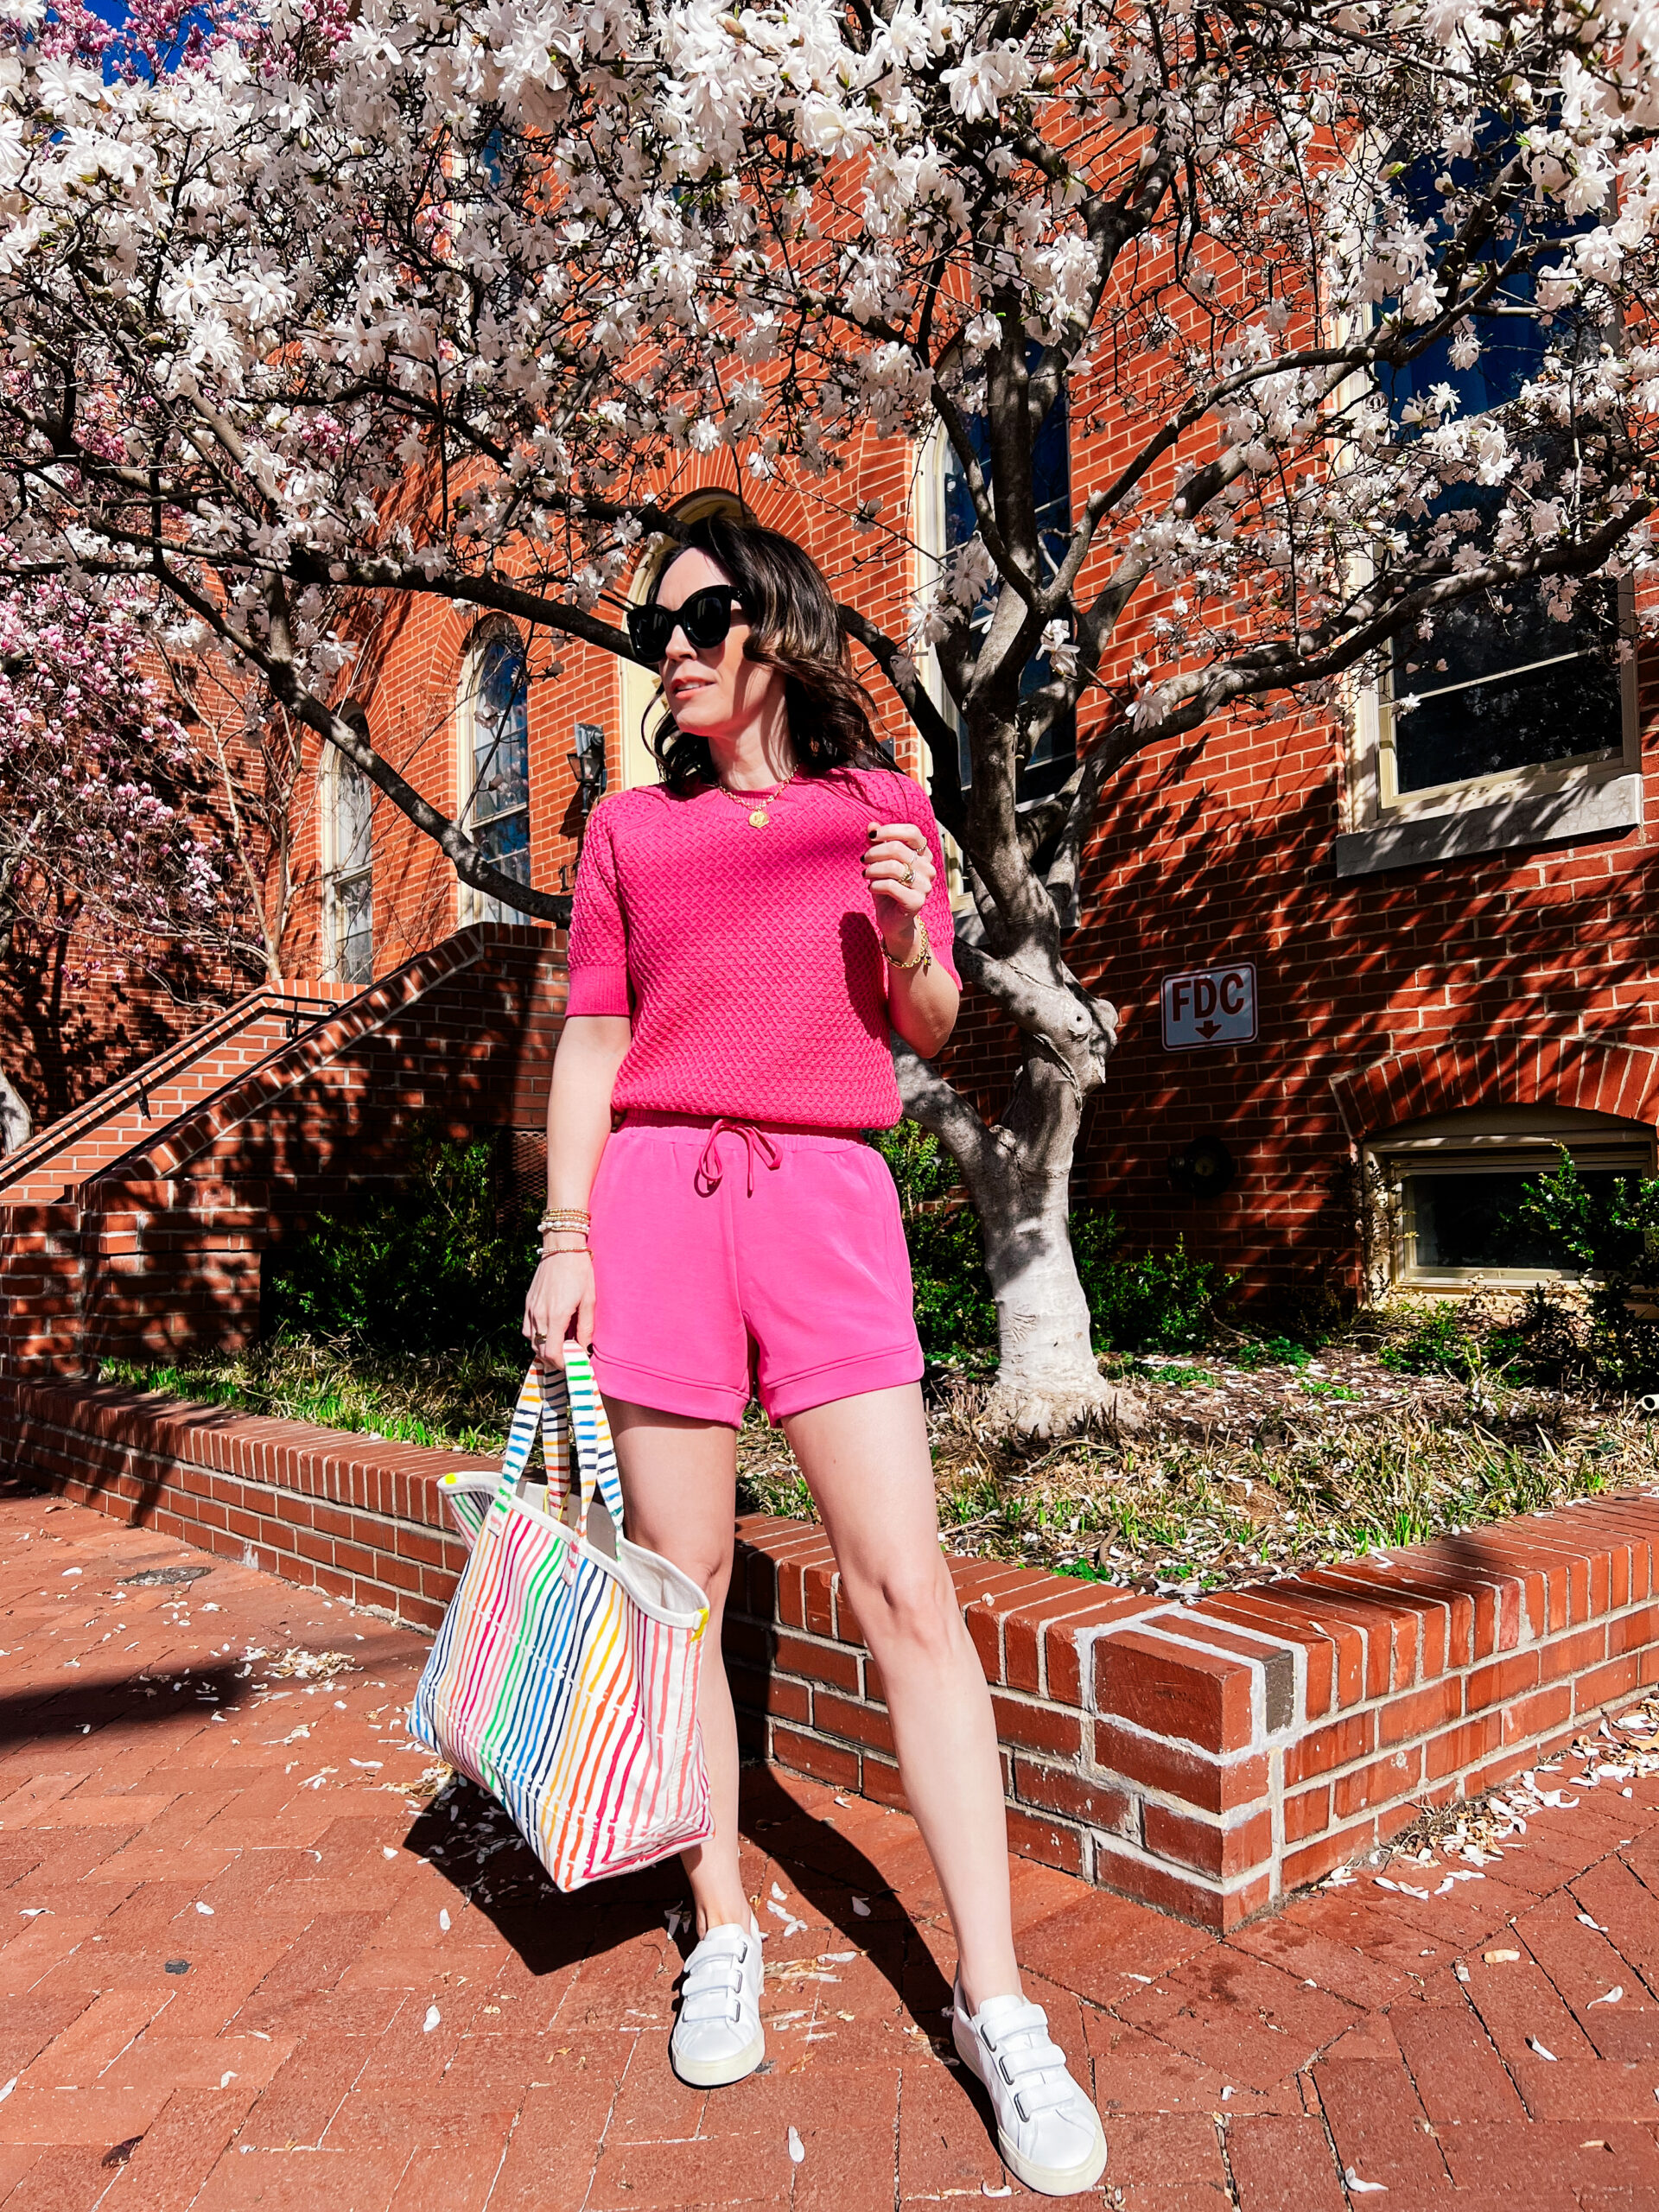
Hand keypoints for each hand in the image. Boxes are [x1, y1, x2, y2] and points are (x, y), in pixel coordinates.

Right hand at [523, 1250, 595, 1359]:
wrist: (561, 1247)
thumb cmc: (579, 1271)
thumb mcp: (589, 1300)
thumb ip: (586, 1327)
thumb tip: (584, 1347)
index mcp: (556, 1316)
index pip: (552, 1353)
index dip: (561, 1364)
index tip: (572, 1365)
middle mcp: (539, 1314)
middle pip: (539, 1350)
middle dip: (554, 1359)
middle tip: (569, 1358)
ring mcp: (530, 1308)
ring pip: (531, 1341)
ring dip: (543, 1348)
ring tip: (560, 1345)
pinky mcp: (527, 1302)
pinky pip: (527, 1328)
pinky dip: (536, 1336)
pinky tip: (549, 1331)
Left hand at [863, 820, 931, 952]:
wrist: (893, 920)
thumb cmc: (888, 889)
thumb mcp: (880, 863)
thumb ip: (877, 844)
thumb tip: (871, 826)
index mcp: (923, 855)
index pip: (913, 832)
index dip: (891, 830)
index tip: (872, 836)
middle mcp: (928, 869)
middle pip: (898, 849)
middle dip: (875, 852)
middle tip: (864, 860)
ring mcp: (925, 886)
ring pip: (894, 867)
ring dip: (873, 869)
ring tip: (865, 874)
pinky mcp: (917, 901)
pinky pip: (892, 886)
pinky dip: (876, 885)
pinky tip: (871, 888)